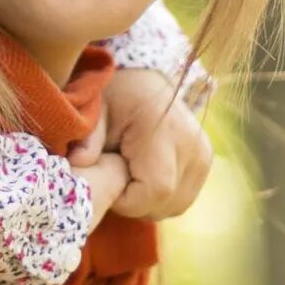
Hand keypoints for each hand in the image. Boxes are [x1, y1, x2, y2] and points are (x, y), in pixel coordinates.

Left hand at [86, 67, 213, 221]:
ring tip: (128, 179)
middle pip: (167, 201)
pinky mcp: (206, 159)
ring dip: (149, 203)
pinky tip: (143, 179)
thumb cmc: (114, 94)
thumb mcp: (95, 110)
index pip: (157, 190)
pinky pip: (183, 197)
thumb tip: (78, 163)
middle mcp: (191, 143)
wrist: (143, 79)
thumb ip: (87, 139)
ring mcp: (203, 153)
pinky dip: (162, 198)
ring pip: (176, 204)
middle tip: (114, 182)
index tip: (107, 184)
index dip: (128, 200)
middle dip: (135, 204)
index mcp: (163, 129)